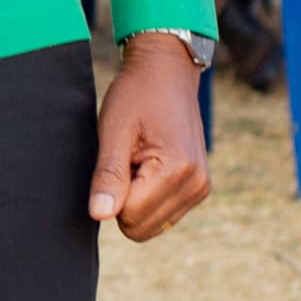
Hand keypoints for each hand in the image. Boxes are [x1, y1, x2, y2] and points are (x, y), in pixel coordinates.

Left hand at [91, 33, 211, 240]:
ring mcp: (201, 188)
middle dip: (124, 199)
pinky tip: (148, 163)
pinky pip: (163, 213)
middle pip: (142, 227)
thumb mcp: (113, 130)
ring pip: (153, 224)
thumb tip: (99, 215)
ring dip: (136, 197)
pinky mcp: (198, 188)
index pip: (130, 217)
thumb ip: (107, 175)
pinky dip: (148, 195)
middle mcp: (196, 185)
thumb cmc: (136, 94)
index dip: (110, 193)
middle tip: (126, 158)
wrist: (166, 72)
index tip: (117, 157)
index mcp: (177, 171)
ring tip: (137, 158)